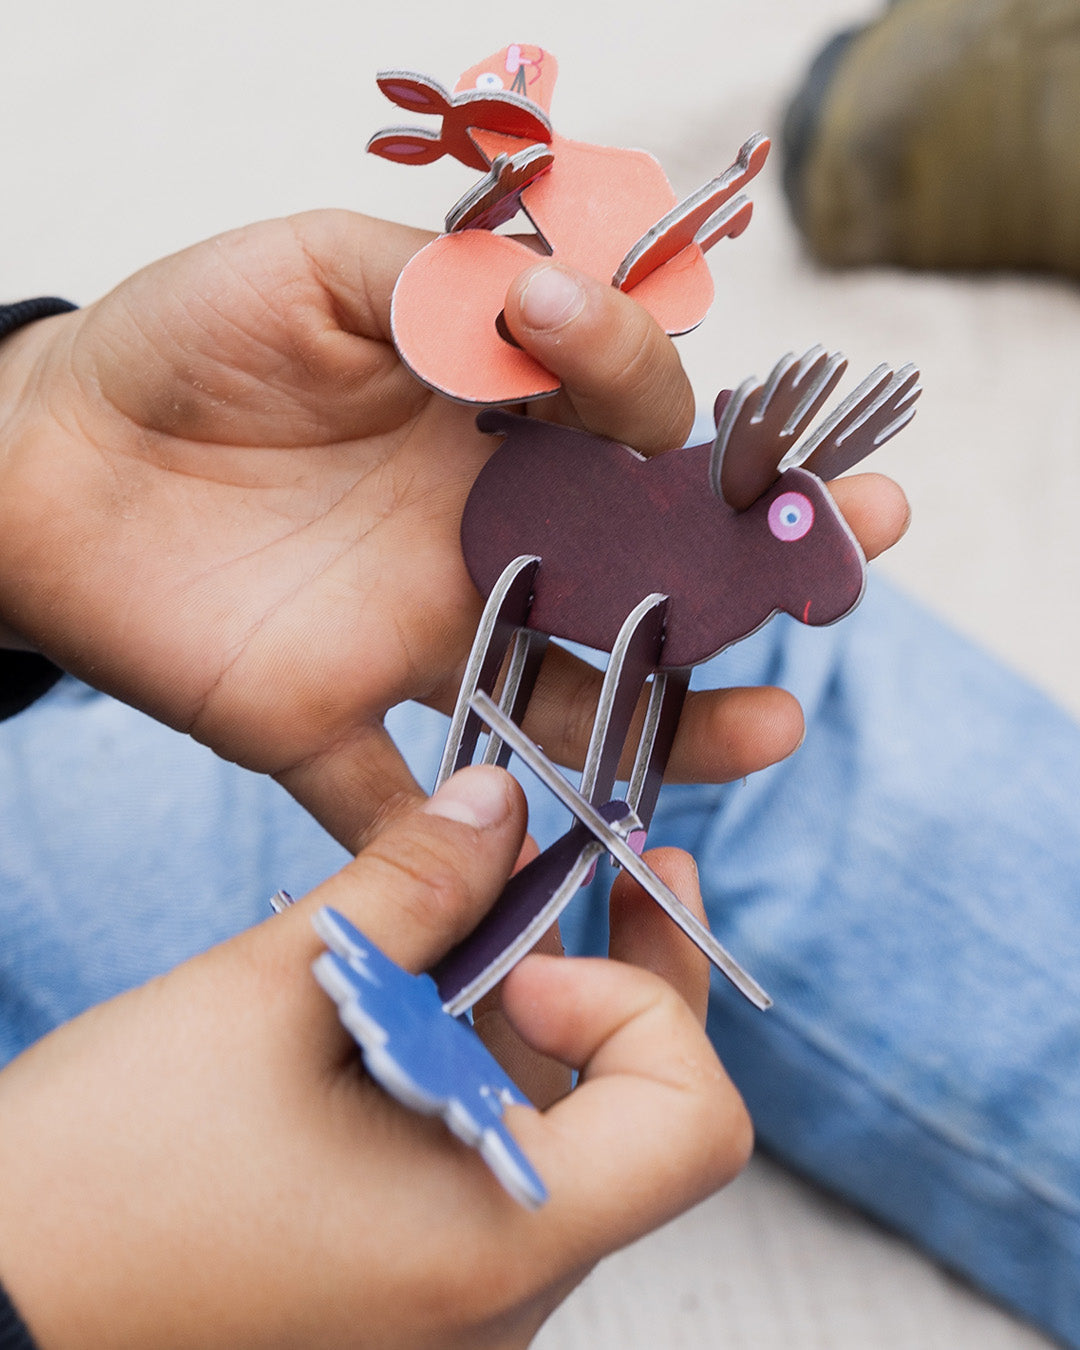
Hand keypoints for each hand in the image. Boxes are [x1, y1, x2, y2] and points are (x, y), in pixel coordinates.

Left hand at [0, 212, 908, 848]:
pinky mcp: (324, 726)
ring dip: (671, 725)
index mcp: (489, 434)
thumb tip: (553, 308)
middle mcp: (480, 545)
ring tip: (768, 730)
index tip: (651, 378)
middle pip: (646, 575)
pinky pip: (399, 805)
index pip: (630, 432)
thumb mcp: (317, 269)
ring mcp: (416, 645)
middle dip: (759, 564)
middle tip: (859, 545)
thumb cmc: (179, 342)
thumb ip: (439, 288)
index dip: (677, 409)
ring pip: (569, 705)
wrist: (44, 463)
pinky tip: (538, 862)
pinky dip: (457, 848)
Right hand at [0, 766, 750, 1349]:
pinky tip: (419, 992)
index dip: (647, 1004)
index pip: (694, 1122)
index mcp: (496, 1241)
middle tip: (619, 867)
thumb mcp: (264, 999)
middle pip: (643, 1121)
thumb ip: (408, 887)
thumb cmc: (103, 1188)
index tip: (541, 952)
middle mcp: (500, 1302)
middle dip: (628, 976)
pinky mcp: (404, 1292)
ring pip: (564, 1136)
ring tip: (484, 908)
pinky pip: (491, 1167)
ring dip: (541, 1011)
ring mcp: (453, 1310)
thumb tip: (500, 801)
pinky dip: (479, 1068)